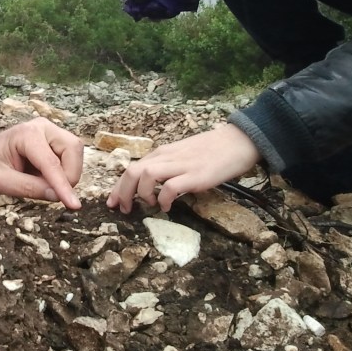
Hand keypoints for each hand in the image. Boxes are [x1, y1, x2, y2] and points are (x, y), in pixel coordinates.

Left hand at [0, 118, 82, 208]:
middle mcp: (42, 127)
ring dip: (66, 174)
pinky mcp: (56, 139)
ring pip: (75, 153)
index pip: (51, 163)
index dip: (63, 185)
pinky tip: (43, 175)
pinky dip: (63, 171)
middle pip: (72, 150)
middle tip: (50, 192)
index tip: (74, 205)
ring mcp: (51, 131)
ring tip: (41, 181)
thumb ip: (28, 188)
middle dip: (68, 176)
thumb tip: (57, 196)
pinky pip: (71, 157)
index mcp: (25, 134)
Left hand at [106, 124, 260, 212]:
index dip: (118, 186)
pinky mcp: (195, 175)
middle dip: (122, 192)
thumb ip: (167, 167)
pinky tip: (168, 207)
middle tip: (124, 209)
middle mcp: (167, 157)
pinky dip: (164, 199)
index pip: (132, 168)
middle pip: (132, 171)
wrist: (238, 141)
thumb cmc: (211, 151)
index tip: (113, 202)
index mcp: (162, 153)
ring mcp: (181, 165)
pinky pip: (170, 187)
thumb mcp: (182, 156)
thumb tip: (153, 185)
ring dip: (142, 194)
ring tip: (150, 205)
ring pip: (146, 175)